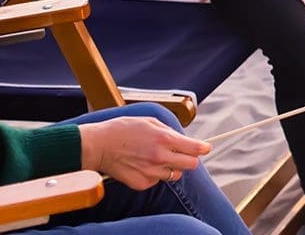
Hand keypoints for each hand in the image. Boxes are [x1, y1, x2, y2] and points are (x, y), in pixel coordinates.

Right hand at [80, 115, 210, 189]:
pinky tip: (143, 165)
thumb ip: (169, 132)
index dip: (203, 148)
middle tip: (182, 154)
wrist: (99, 146)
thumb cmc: (123, 129)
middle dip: (189, 159)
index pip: (195, 149)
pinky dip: (154, 174)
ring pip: (174, 175)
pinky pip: (157, 181)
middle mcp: (160, 157)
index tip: (205, 148)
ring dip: (171, 167)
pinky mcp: (141, 183)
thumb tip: (184, 139)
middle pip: (190, 165)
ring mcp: (151, 172)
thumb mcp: (150, 121)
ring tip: (156, 158)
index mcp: (164, 139)